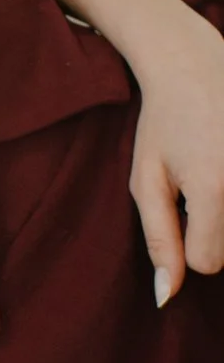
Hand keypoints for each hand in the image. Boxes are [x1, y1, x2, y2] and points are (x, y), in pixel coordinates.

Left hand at [127, 6, 223, 304]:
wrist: (196, 63)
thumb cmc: (164, 122)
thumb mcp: (147, 180)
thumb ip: (158, 240)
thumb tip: (166, 298)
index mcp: (215, 189)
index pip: (209, 263)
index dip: (190, 244)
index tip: (184, 208)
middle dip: (218, 228)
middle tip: (206, 180)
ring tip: (220, 170)